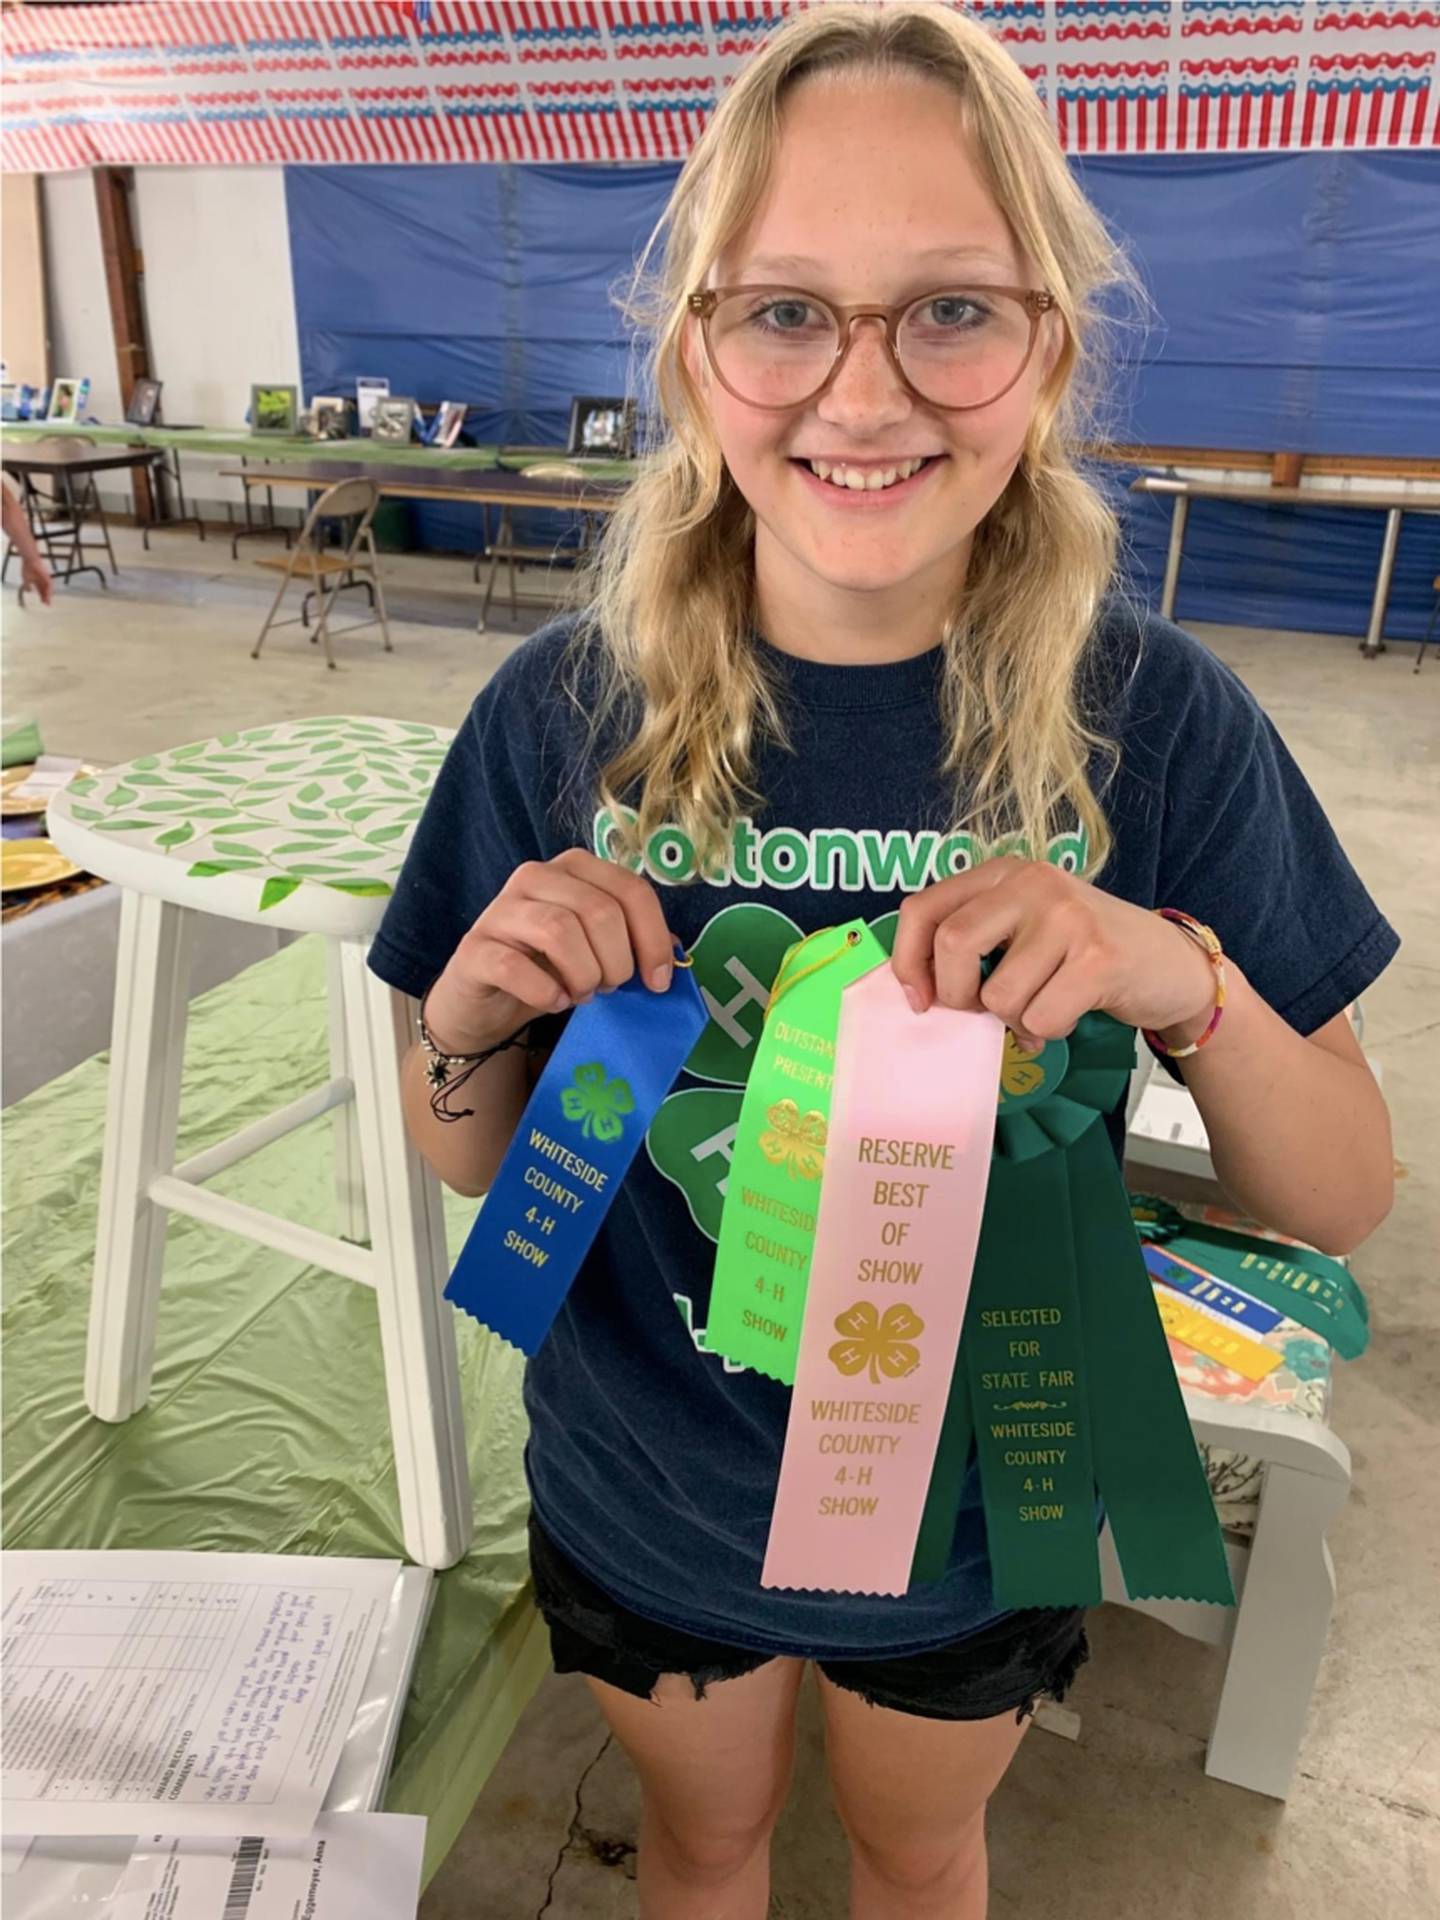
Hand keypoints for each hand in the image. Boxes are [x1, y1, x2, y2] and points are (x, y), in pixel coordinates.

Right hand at [20, 551, 52, 605]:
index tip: (42, 602)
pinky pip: (49, 585)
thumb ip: (27, 586)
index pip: (40, 590)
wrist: (29, 560)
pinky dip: (49, 590)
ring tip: (48, 602)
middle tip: (47, 604)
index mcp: (37, 581)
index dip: (41, 596)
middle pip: (45, 590)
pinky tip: (49, 595)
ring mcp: (45, 579)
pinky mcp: (47, 577)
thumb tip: (29, 591)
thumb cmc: (27, 568)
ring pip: (48, 589)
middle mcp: (42, 580)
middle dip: (45, 597)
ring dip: (48, 595)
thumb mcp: (25, 579)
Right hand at [423, 848, 675, 1053]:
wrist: (485, 1000)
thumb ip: (632, 941)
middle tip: (609, 987)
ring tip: (582, 993)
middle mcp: (535, 876)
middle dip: (617, 961)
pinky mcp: (474, 948)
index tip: (658, 981)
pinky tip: (555, 1002)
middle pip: (599, 911)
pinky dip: (546, 992)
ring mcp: (500, 910)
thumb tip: (673, 953)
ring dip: (584, 975)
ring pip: (559, 931)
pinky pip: (515, 967)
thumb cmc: (549, 968)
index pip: (630, 889)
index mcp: (574, 868)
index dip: (653, 938)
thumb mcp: (597, 949)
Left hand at [890, 857, 1217, 1049]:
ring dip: (1013, 1021)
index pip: (923, 908)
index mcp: (1004, 873)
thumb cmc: (1084, 954)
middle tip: (984, 1011)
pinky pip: (1039, 1018)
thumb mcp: (1024, 929)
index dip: (908, 961)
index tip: (920, 999)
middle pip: (953, 944)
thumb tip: (915, 988)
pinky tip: (1067, 1016)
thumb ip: (975, 941)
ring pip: (998, 995)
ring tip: (1043, 1008)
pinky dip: (1046, 1032)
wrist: (1171, 965)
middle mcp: (1033, 883)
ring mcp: (1068, 917)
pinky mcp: (1099, 958)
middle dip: (958, 997)